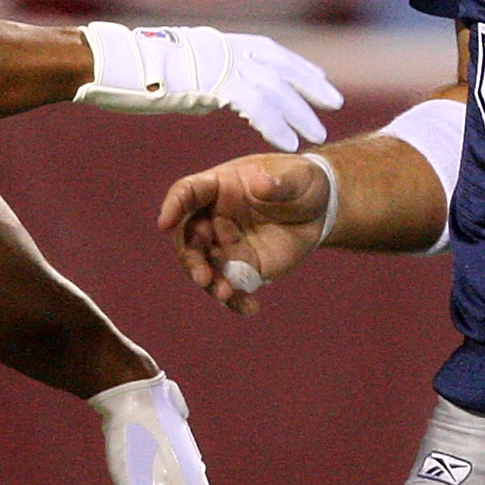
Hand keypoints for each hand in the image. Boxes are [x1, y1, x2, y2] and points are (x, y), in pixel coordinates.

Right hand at [77, 23, 341, 150]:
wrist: (112, 66)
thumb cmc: (137, 72)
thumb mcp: (185, 71)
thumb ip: (212, 80)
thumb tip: (226, 94)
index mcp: (222, 43)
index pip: (270, 51)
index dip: (296, 66)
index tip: (319, 78)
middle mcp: (227, 48)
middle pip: (281, 66)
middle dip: (309, 85)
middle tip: (334, 103)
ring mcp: (222, 63)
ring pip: (274, 88)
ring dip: (299, 112)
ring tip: (318, 133)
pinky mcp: (214, 82)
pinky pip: (255, 105)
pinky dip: (275, 124)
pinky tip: (289, 142)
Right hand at [158, 152, 332, 312]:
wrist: (320, 209)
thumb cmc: (301, 182)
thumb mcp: (297, 176)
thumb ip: (279, 182)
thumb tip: (260, 185)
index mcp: (219, 186)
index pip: (187, 192)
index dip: (173, 206)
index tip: (164, 224)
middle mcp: (214, 217)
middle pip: (188, 237)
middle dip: (191, 259)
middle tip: (203, 276)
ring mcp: (225, 244)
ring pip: (205, 266)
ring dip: (210, 282)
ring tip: (226, 293)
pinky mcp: (242, 267)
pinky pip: (230, 286)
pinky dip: (236, 300)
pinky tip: (249, 307)